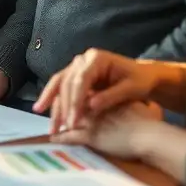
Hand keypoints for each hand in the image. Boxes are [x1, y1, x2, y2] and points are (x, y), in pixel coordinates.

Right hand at [34, 49, 155, 134]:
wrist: (144, 76)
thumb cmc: (140, 81)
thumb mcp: (131, 89)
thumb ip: (111, 96)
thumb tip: (90, 106)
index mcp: (97, 58)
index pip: (81, 80)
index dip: (75, 101)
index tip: (74, 121)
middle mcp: (83, 60)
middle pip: (66, 81)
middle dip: (62, 104)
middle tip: (62, 126)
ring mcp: (78, 67)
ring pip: (59, 82)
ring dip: (50, 99)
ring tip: (42, 115)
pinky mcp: (77, 76)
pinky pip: (62, 86)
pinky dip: (53, 97)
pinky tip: (43, 108)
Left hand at [51, 101, 162, 158]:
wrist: (149, 135)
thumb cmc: (147, 121)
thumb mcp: (136, 105)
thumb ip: (126, 103)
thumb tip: (136, 105)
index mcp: (102, 95)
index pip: (79, 91)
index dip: (70, 96)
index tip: (65, 100)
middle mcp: (92, 105)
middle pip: (67, 102)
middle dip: (58, 108)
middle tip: (52, 115)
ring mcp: (89, 120)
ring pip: (66, 118)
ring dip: (57, 123)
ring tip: (51, 128)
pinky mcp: (90, 136)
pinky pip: (69, 136)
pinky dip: (61, 138)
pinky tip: (54, 139)